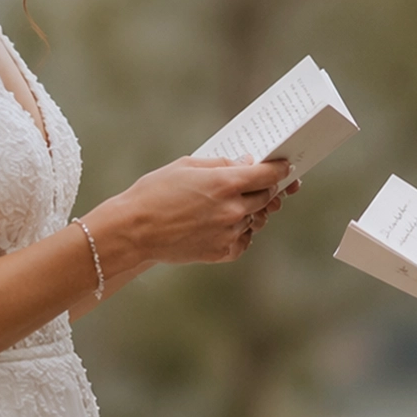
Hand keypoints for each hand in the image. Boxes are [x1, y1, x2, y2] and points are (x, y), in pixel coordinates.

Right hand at [97, 156, 291, 267]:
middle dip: (266, 188)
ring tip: (231, 205)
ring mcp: (229, 232)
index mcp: (226, 183)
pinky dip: (240, 233)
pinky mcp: (221, 252)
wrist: (132, 231)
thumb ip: (221, 164)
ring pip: (255, 219)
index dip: (279, 169)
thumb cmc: (154, 193)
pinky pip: (243, 241)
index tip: (284, 167)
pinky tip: (225, 225)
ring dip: (250, 211)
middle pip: (267, 197)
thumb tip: (245, 164)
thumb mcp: (186, 166)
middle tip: (259, 184)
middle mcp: (233, 209)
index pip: (268, 174)